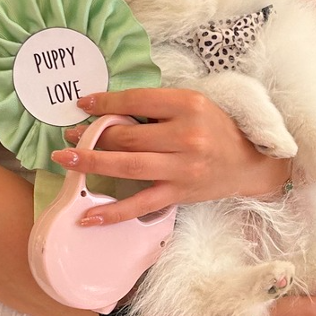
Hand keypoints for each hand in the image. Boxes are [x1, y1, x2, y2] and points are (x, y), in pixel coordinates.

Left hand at [47, 89, 290, 224]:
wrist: (250, 163)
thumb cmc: (217, 129)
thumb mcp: (194, 105)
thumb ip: (158, 106)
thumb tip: (112, 111)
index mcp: (189, 105)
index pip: (137, 100)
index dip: (106, 102)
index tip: (82, 103)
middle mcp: (186, 135)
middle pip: (128, 134)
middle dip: (93, 135)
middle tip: (70, 135)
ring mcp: (182, 167)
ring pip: (127, 165)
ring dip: (91, 163)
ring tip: (65, 161)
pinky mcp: (179, 194)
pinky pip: (140, 205)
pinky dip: (112, 212)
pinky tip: (87, 216)